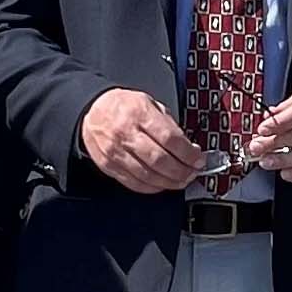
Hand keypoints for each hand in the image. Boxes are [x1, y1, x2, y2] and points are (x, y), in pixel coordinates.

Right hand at [80, 89, 202, 192]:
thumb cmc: (124, 107)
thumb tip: (188, 148)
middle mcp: (126, 133)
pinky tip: (162, 184)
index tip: (198, 158)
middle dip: (181, 171)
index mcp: (139, 113)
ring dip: (169, 182)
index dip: (188, 153)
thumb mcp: (150, 103)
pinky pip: (134, 183)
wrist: (93, 112)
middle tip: (193, 172)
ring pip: (148, 175)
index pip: (169, 138)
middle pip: (160, 160)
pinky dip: (152, 187)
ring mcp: (115, 152)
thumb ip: (169, 124)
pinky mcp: (109, 166)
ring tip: (181, 180)